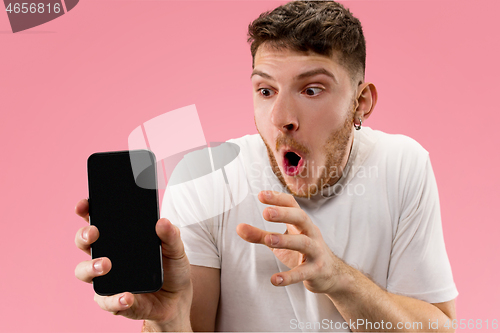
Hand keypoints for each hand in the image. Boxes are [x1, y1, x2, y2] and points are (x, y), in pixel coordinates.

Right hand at [74, 199, 192, 330]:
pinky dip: (115, 299)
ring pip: (85, 272)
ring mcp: (108, 280)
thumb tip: (163, 222)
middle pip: (85, 243)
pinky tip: (127, 296)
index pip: (98, 221)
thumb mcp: (175, 249)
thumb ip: (171, 236)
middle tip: (94, 233)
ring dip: (91, 267)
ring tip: (105, 265)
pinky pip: (108, 302)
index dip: (86, 211)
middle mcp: (108, 257)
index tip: (84, 204)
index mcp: (119, 239)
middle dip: (84, 236)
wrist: (178, 298)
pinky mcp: (115, 301)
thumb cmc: (171, 268)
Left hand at [236, 191, 343, 294]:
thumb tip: (238, 227)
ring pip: (303, 243)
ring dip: (286, 240)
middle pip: (301, 218)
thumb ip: (260, 235)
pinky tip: (274, 279)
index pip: (292, 204)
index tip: (260, 195)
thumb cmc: (302, 253)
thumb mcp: (280, 242)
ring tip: (268, 240)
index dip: (277, 198)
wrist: (331, 274)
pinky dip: (289, 276)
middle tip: (265, 213)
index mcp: (301, 223)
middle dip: (284, 214)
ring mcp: (316, 251)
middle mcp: (311, 233)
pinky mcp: (316, 270)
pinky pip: (303, 273)